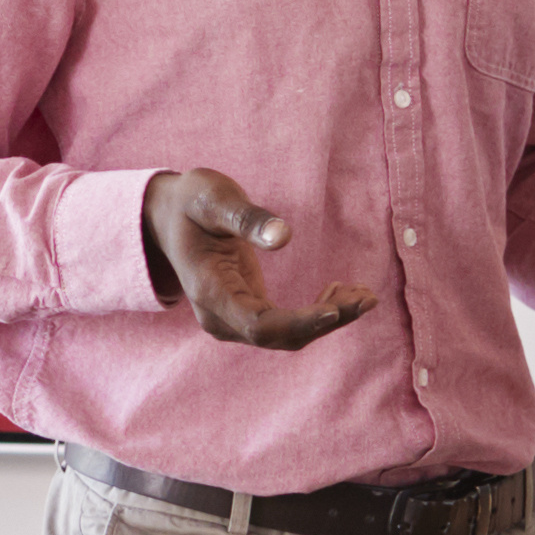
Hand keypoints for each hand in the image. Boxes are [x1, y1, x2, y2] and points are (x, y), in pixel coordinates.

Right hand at [143, 169, 378, 351]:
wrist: (167, 218)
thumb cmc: (191, 202)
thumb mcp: (214, 198)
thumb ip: (245, 216)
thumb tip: (284, 236)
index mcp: (209, 289)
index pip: (258, 323)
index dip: (298, 322)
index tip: (335, 309)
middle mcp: (218, 316)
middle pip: (279, 336)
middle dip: (326, 321)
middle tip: (367, 297)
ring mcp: (231, 321)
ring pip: (286, 337)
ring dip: (328, 320)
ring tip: (364, 295)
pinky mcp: (245, 315)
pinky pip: (285, 327)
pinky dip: (317, 315)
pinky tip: (341, 293)